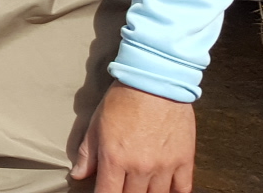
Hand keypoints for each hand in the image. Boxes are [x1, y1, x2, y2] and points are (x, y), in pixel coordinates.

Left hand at [70, 81, 194, 192]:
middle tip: (122, 186)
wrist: (155, 81)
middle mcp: (140, 167)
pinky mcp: (185, 161)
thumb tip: (78, 174)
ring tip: (140, 186)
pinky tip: (166, 190)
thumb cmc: (122, 100)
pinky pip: (183, 189)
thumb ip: (87, 153)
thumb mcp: (96, 124)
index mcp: (115, 158)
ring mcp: (165, 166)